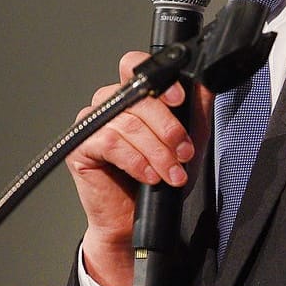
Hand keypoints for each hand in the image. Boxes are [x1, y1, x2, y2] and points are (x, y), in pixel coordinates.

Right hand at [66, 52, 211, 285]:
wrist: (135, 219)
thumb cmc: (156, 180)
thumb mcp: (186, 142)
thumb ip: (195, 111)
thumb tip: (206, 84)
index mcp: (131, 95)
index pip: (135, 66)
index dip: (158, 79)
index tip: (180, 100)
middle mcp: (109, 103)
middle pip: (137, 98)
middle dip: (167, 129)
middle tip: (184, 154)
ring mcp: (92, 122)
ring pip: (129, 124)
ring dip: (156, 152)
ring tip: (170, 174)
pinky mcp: (80, 145)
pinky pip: (111, 142)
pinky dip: (135, 161)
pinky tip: (148, 176)